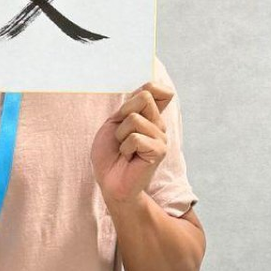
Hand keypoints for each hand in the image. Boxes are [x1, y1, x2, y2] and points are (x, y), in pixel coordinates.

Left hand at [90, 82, 173, 209]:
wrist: (109, 181)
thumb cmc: (110, 154)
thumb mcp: (114, 122)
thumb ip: (131, 105)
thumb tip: (147, 90)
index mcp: (150, 116)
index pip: (159, 89)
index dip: (144, 91)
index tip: (126, 112)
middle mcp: (159, 124)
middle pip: (144, 96)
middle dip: (123, 114)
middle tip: (120, 134)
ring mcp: (161, 137)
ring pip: (134, 118)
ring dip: (121, 134)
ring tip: (124, 149)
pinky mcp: (159, 151)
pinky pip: (136, 138)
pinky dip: (125, 147)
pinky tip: (129, 158)